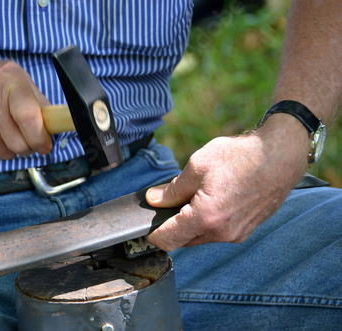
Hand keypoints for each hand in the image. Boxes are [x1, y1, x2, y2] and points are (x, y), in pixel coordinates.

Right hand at [0, 59, 52, 160]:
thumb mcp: (13, 78)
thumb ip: (37, 101)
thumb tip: (56, 125)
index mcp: (10, 80)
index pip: (30, 116)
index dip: (40, 137)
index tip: (44, 144)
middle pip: (20, 143)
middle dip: (26, 146)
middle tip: (23, 137)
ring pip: (6, 154)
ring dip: (8, 149)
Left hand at [145, 116, 308, 250]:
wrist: (280, 157)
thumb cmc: (241, 157)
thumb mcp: (197, 166)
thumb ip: (172, 189)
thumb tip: (154, 199)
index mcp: (205, 218)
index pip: (168, 240)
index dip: (153, 234)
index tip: (147, 225)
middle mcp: (221, 233)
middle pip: (184, 240)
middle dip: (173, 225)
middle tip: (170, 202)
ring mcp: (236, 234)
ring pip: (201, 236)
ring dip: (192, 223)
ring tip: (196, 195)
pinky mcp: (245, 231)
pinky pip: (217, 232)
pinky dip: (208, 222)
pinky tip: (213, 199)